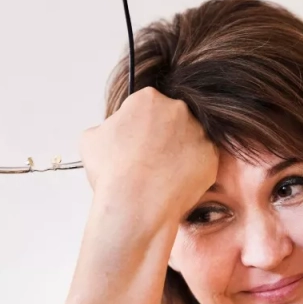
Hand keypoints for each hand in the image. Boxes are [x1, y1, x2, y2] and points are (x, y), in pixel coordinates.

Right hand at [80, 87, 217, 224]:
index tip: (135, 142)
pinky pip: (201, 161)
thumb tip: (112, 132)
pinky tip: (173, 184)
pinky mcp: (211, 157)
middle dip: (161, 136)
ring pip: (188, 140)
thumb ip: (107, 128)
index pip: (145, 107)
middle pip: (170, 119)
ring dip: (177, 153)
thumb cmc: (112, 172)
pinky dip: (190, 171)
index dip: (138, 126)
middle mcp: (178, 110)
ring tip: (160, 175)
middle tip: (148, 160)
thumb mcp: (91, 140)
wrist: (136, 204)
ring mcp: (198, 133)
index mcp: (149, 99)